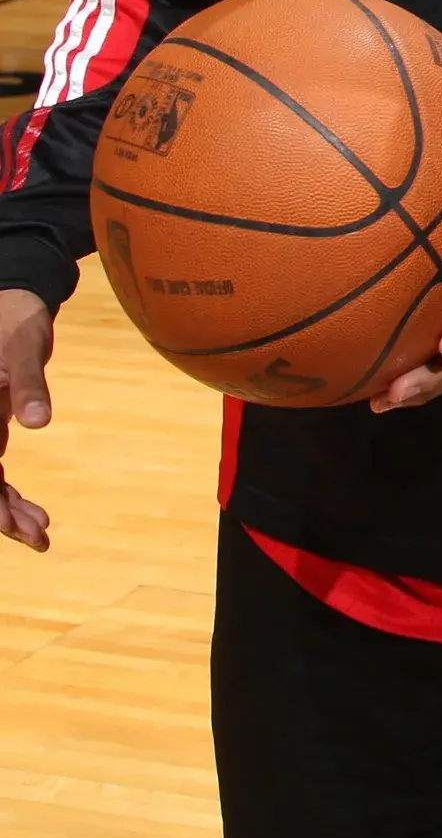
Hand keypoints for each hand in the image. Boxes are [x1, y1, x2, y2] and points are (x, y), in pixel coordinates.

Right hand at [0, 290, 54, 551]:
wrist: (13, 299)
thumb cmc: (16, 319)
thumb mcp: (25, 346)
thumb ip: (28, 383)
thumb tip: (37, 422)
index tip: (18, 528)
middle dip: (1, 517)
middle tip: (41, 538)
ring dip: (6, 511)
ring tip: (41, 532)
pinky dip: (6, 494)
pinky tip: (31, 511)